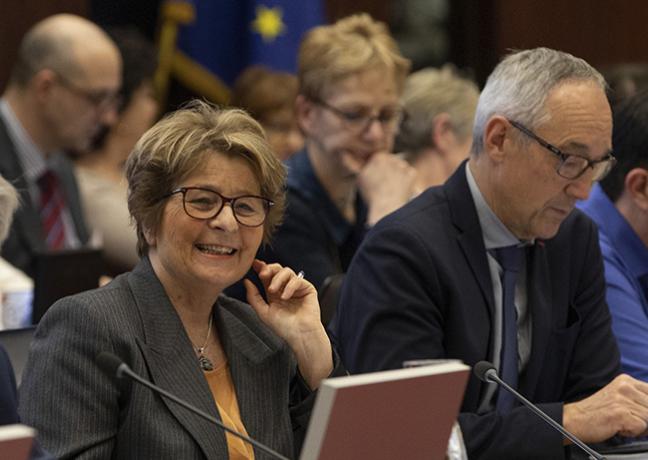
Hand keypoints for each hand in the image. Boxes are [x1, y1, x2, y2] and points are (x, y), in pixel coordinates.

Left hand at [244, 260, 332, 388]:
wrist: (300, 335)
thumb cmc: (284, 327)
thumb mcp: (263, 312)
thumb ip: (253, 296)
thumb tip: (246, 281)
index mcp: (274, 292)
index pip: (267, 275)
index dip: (261, 267)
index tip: (254, 264)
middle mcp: (285, 288)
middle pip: (277, 269)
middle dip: (269, 269)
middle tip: (262, 274)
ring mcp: (296, 287)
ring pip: (287, 271)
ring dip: (277, 279)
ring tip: (273, 291)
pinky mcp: (307, 288)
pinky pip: (297, 280)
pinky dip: (290, 287)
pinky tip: (285, 296)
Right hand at [356, 152, 416, 224]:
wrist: (386, 206)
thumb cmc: (372, 195)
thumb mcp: (361, 178)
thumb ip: (363, 167)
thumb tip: (358, 160)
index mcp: (378, 157)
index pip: (382, 159)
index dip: (382, 169)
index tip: (381, 178)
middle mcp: (391, 158)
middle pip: (393, 162)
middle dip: (392, 170)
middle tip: (388, 184)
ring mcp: (402, 165)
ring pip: (402, 167)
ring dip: (400, 175)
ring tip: (394, 188)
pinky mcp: (411, 174)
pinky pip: (411, 174)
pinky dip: (409, 181)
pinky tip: (402, 189)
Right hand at [563, 374, 647, 442]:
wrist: (575, 419)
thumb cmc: (597, 412)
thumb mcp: (619, 398)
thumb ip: (638, 399)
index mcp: (626, 381)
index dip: (646, 407)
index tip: (638, 412)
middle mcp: (625, 387)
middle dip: (644, 418)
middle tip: (628, 420)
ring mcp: (622, 399)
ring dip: (639, 426)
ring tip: (622, 423)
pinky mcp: (621, 413)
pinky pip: (642, 427)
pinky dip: (633, 432)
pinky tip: (619, 427)